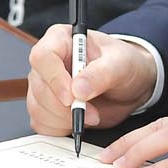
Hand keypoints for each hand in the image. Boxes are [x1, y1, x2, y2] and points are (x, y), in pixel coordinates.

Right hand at [26, 26, 156, 135]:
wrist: (128, 87)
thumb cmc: (123, 65)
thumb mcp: (121, 63)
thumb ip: (101, 73)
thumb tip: (78, 89)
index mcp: (61, 39)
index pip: (43, 56)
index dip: (55, 79)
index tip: (72, 97)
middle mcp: (48, 62)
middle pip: (39, 87)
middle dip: (65, 107)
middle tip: (92, 112)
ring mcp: (44, 86)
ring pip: (38, 108)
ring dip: (64, 119)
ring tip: (91, 115)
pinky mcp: (45, 107)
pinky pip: (42, 123)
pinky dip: (60, 128)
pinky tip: (79, 121)